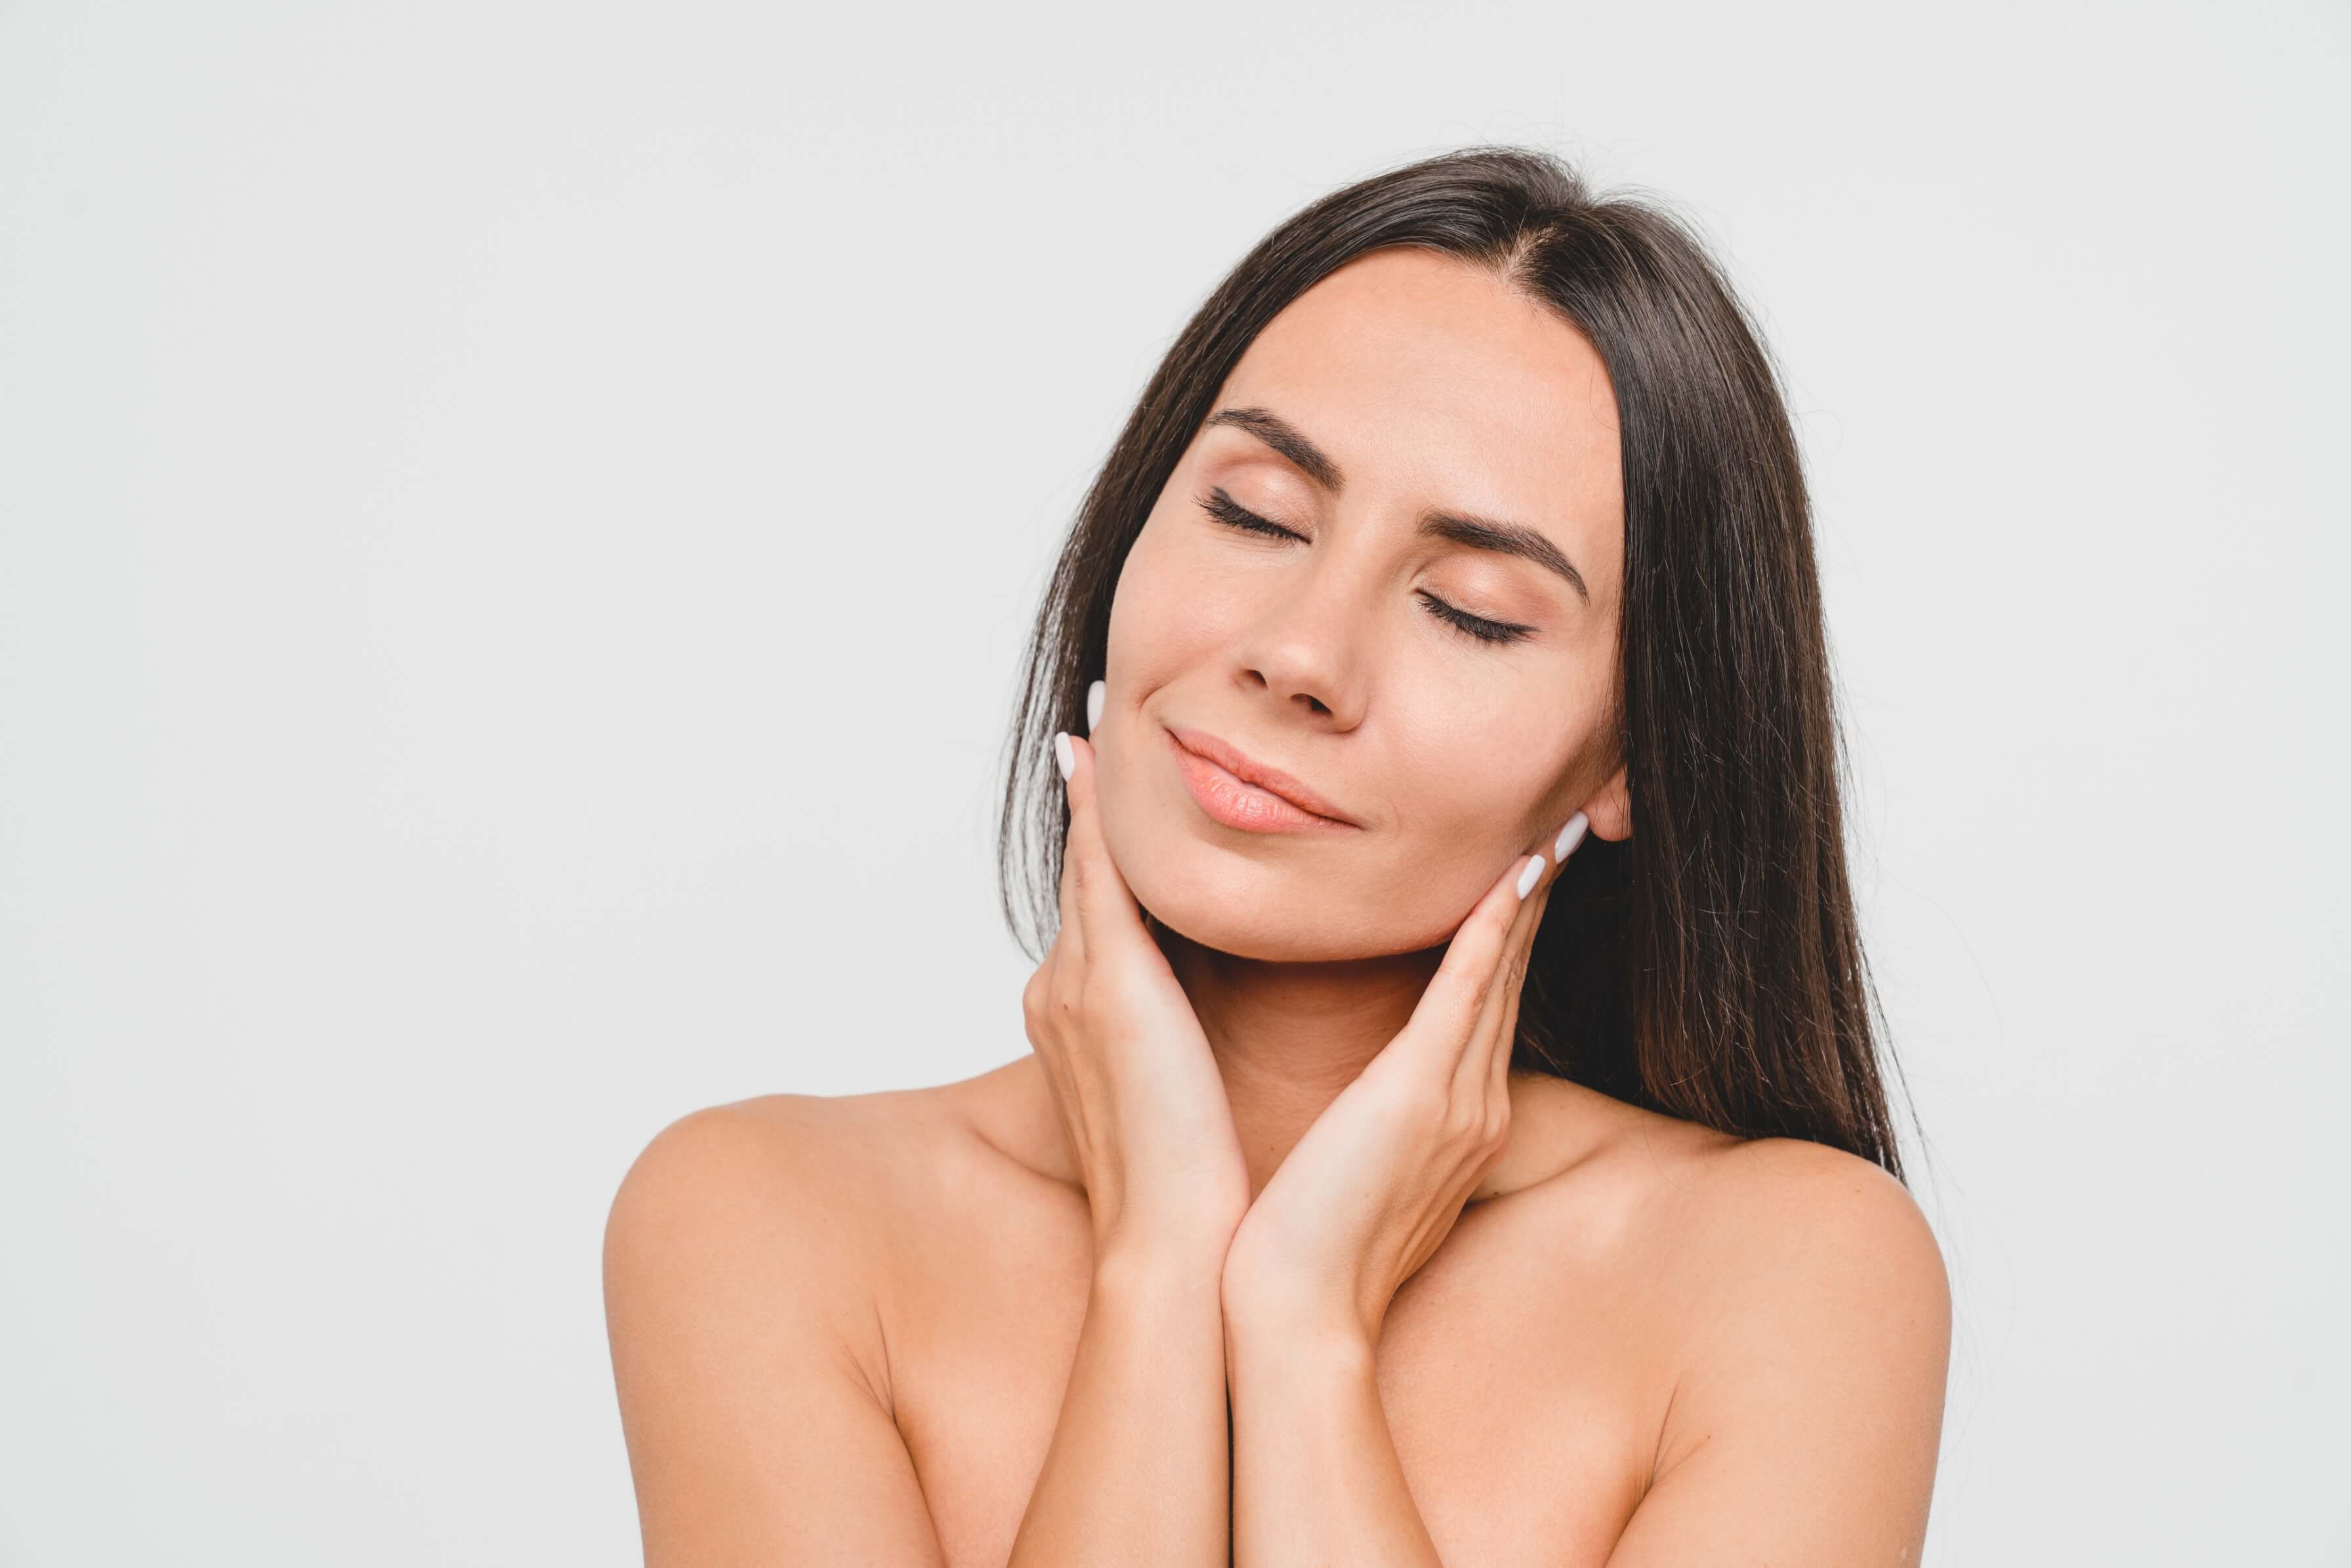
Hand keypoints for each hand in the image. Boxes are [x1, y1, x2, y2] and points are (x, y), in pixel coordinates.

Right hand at [1022, 682, 1253, 1268]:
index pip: (1094, 910)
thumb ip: (1179, 1039)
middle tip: (1096, 714)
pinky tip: (1095, 753)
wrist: (1175, 1251)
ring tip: (1105, 712)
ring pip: (1088, 862)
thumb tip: (1192, 1019)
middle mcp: (1062, 992)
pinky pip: (1101, 876)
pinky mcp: (1109, 986)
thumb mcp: (1179, 1095)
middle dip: (1088, 802)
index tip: (1104, 777)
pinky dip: (1096, 817)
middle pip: (1080, 874)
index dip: (1097, 844)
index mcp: (1081, 1019)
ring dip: (1098, 793)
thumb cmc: (1194, 1189)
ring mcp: (1076, 985)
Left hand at [1218, 814, 1588, 1346]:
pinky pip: (1468, 992)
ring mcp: (1458, 1100)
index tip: (1522, 865)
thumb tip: (1370, 1084)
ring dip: (1523, 896)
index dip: (1509, 931)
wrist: (1294, 1310)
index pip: (1487, 1003)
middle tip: (1559, 822)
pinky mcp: (1422, 1095)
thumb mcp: (1361, 1164)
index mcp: (1457, 1117)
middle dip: (1533, 899)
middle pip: (1509, 977)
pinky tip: (1512, 877)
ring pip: (1499, 973)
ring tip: (1550, 829)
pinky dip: (1492, 931)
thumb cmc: (1306, 1241)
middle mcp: (1475, 1104)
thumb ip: (1380, 1113)